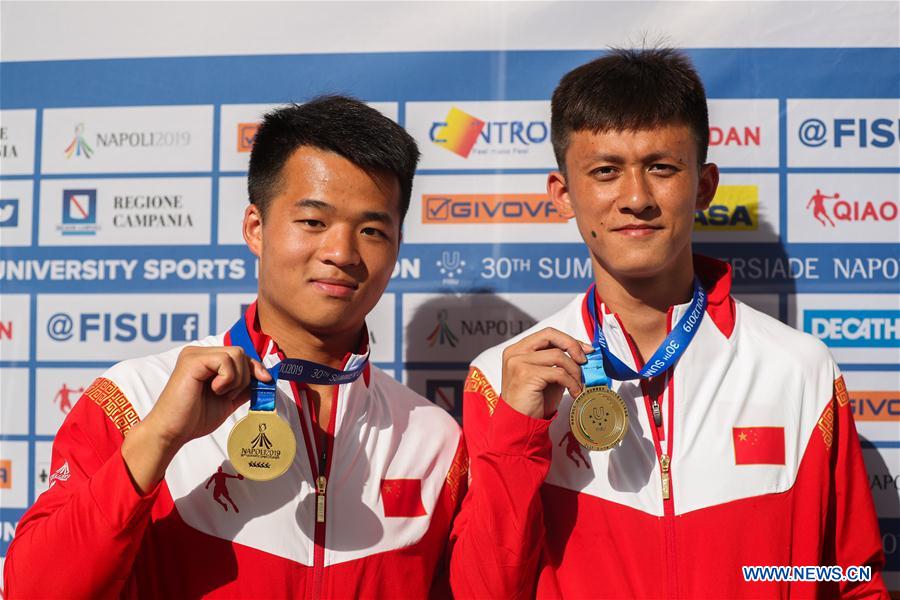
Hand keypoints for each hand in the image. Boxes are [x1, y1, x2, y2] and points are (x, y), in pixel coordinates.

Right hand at [143, 345, 271, 447]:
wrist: (173, 432)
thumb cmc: (195, 418)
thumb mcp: (228, 400)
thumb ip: (244, 387)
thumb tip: (265, 378)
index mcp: (206, 360)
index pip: (239, 355)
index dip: (255, 367)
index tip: (266, 380)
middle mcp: (198, 353)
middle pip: (240, 352)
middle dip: (244, 377)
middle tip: (228, 395)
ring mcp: (194, 354)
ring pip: (236, 354)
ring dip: (236, 379)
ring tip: (220, 393)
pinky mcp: (192, 360)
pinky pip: (225, 361)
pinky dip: (227, 379)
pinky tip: (214, 390)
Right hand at [501, 328, 591, 418]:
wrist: (519, 423)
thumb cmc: (532, 403)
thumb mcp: (548, 377)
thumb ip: (558, 362)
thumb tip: (583, 353)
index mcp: (518, 349)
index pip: (547, 334)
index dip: (568, 340)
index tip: (585, 350)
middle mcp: (515, 352)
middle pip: (550, 335)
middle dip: (573, 346)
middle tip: (584, 361)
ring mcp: (518, 362)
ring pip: (558, 356)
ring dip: (574, 371)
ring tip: (579, 384)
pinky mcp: (525, 374)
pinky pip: (558, 373)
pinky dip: (571, 382)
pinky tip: (574, 392)